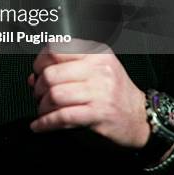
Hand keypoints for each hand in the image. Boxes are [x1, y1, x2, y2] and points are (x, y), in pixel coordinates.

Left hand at [28, 40, 149, 147]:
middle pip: (51, 74)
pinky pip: (63, 117)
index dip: (40, 62)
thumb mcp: (95, 71)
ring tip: (43, 111)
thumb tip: (33, 78)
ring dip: (42, 107)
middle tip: (39, 95)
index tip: (38, 72)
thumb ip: (64, 70)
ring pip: (55, 95)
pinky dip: (46, 123)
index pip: (56, 49)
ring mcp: (100, 91)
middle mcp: (98, 69)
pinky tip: (40, 125)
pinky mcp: (99, 114)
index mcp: (96, 53)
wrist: (141, 117)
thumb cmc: (115, 93)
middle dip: (38, 88)